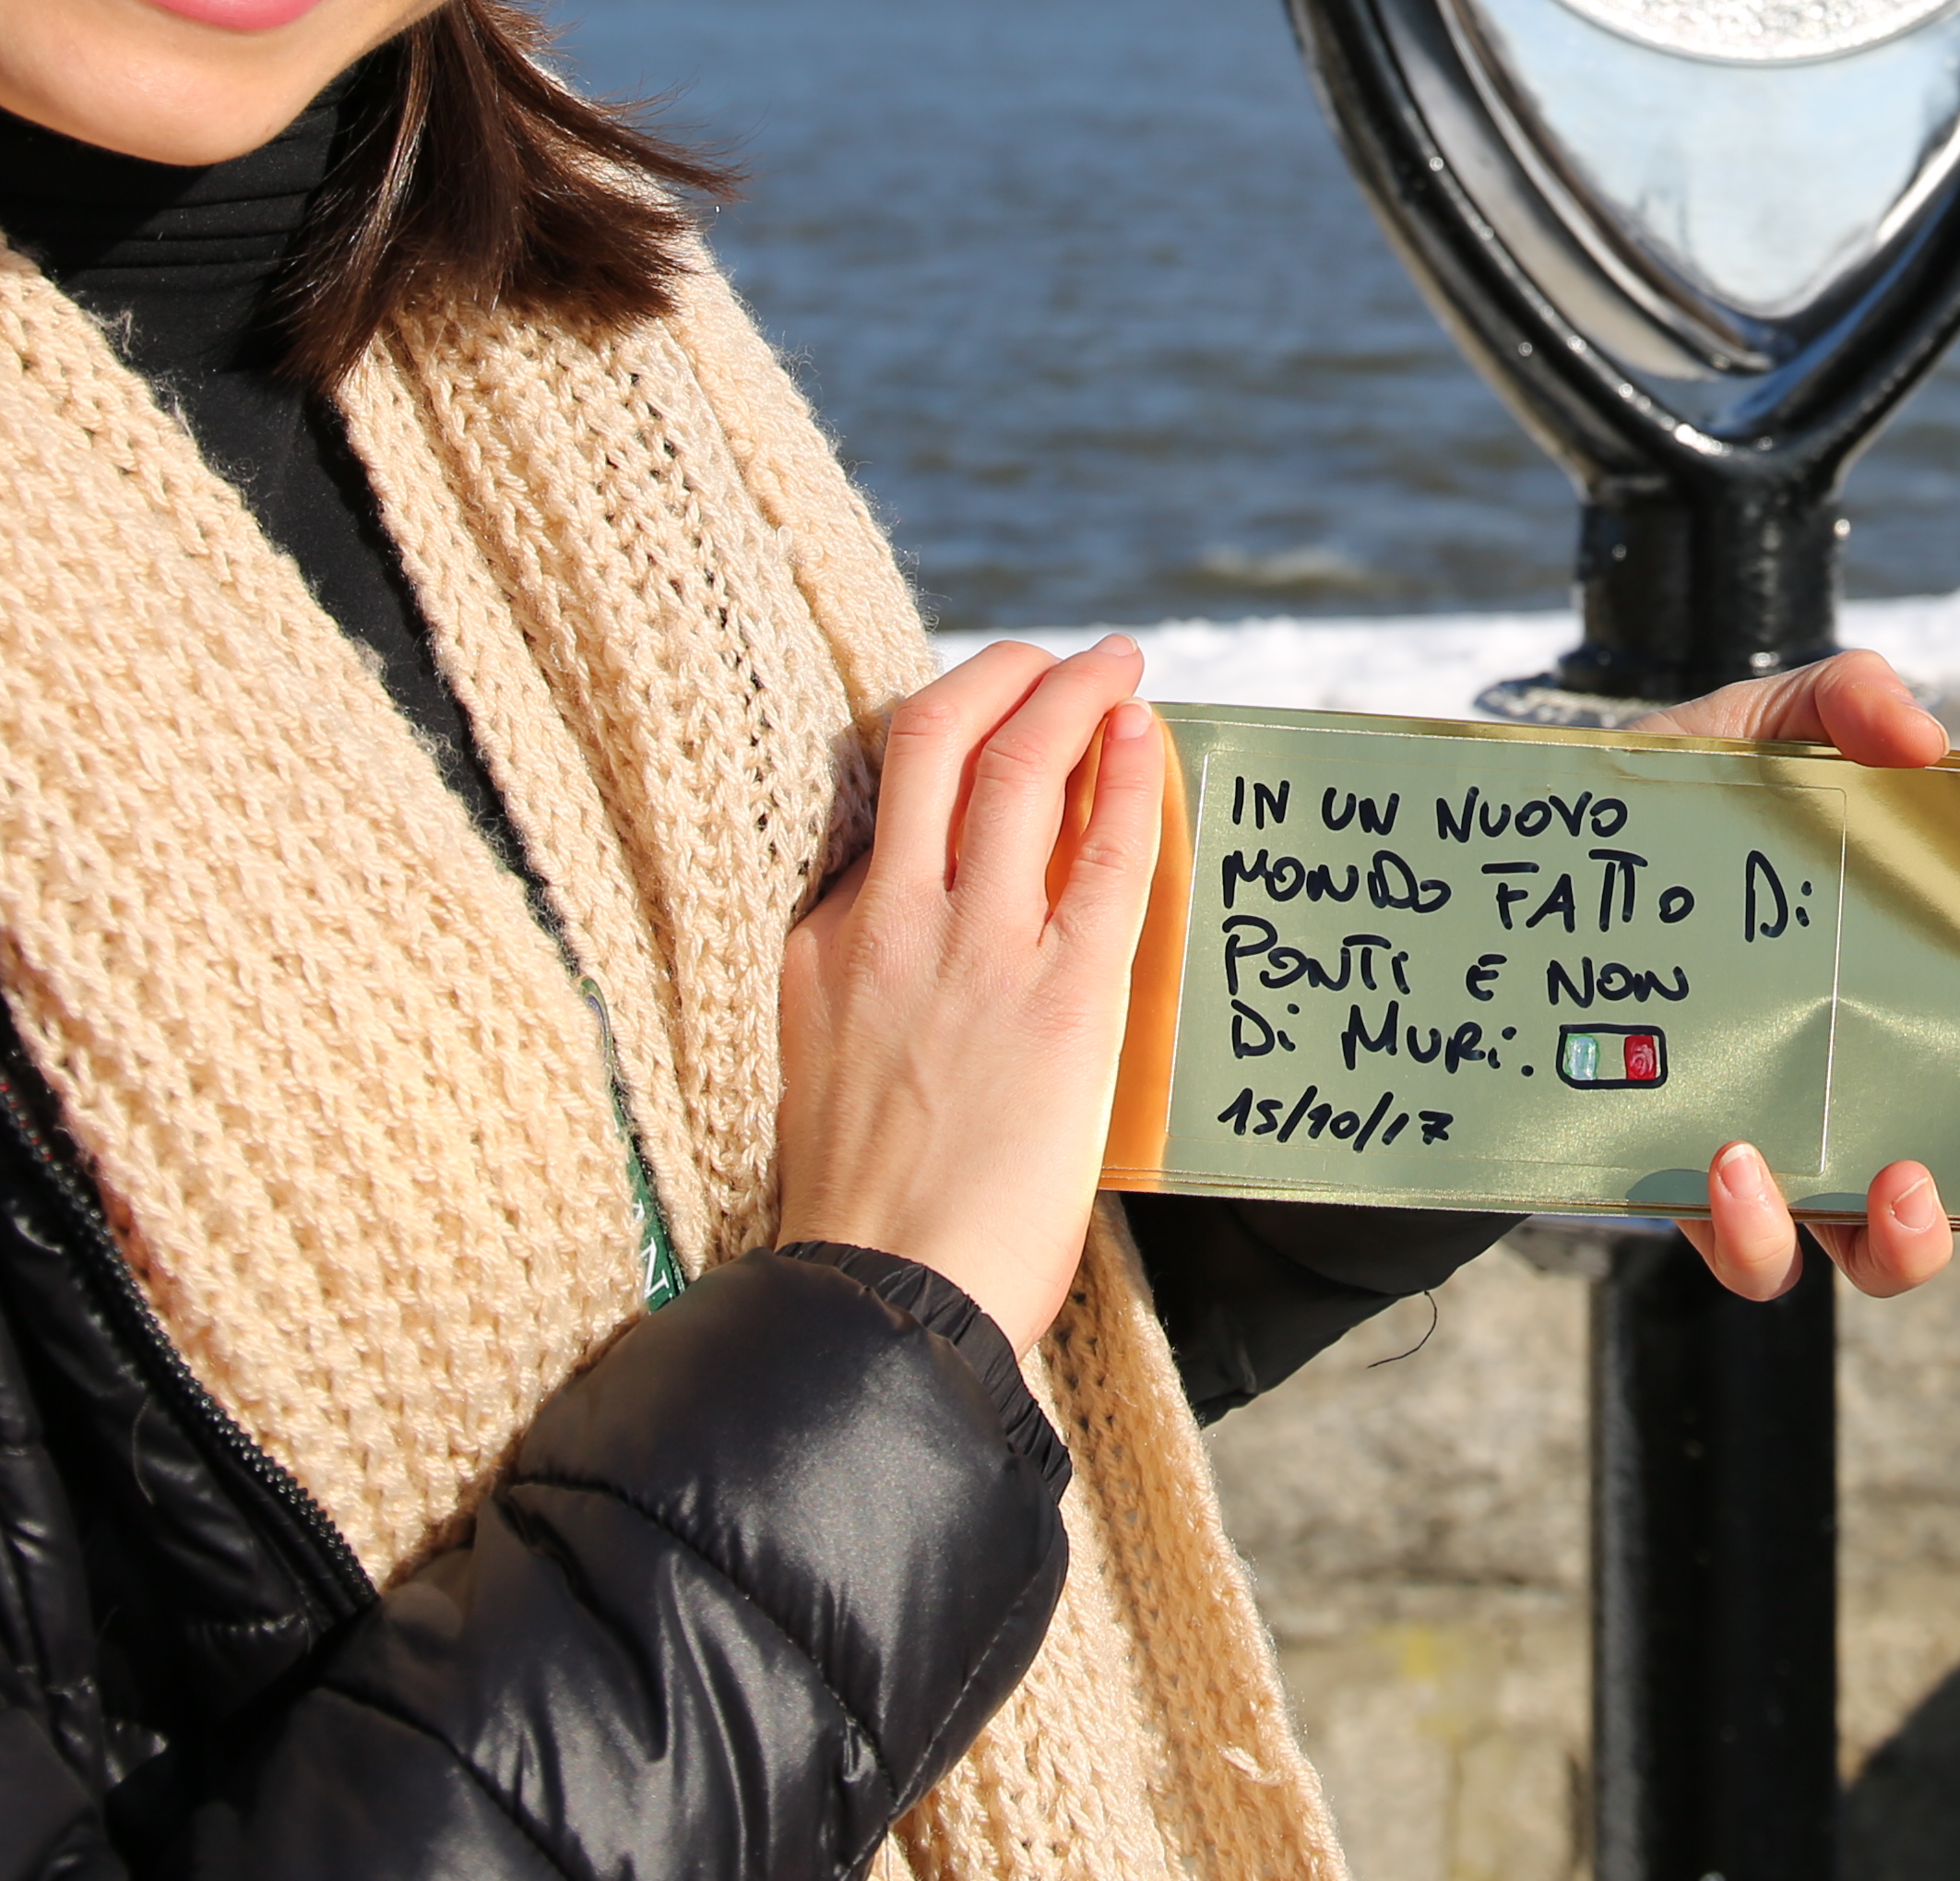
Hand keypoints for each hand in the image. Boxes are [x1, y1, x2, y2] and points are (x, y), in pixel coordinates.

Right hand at [775, 635, 1166, 1345]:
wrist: (884, 1302)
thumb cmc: (863, 1219)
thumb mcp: (813, 1071)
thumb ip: (854, 993)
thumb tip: (909, 958)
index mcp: (823, 945)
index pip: (879, 801)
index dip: (941, 739)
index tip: (985, 721)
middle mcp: (891, 925)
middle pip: (934, 740)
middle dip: (1001, 673)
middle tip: (1053, 657)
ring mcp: (977, 954)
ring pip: (1018, 769)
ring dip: (1073, 693)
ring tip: (1116, 663)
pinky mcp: (1063, 998)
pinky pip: (1104, 857)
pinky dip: (1127, 780)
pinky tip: (1146, 737)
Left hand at [1634, 648, 1959, 1300]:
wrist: (1537, 870)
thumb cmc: (1683, 803)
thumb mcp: (1759, 725)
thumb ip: (1844, 697)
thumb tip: (1925, 740)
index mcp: (1907, 988)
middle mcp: (1863, 1084)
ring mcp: (1791, 1149)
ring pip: (1885, 1251)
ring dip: (1920, 1241)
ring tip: (1904, 1183)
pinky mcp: (1698, 1194)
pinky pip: (1753, 1256)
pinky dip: (1763, 1233)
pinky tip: (1738, 1163)